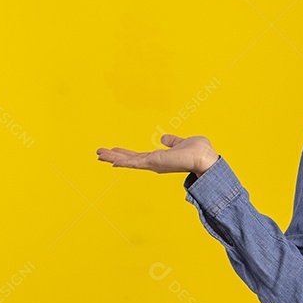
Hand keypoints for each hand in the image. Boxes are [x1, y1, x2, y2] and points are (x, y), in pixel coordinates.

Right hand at [96, 134, 218, 175]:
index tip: (114, 151)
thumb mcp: (183, 142)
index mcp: (160, 158)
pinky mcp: (153, 163)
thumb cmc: (199, 151)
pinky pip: (133, 162)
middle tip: (99, 153)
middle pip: (130, 159)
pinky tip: (111, 160)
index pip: (139, 156)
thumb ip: (173, 141)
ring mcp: (153, 164)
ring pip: (128, 161)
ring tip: (98, 154)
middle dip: (114, 156)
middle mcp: (154, 163)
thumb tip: (164, 138)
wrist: (204, 157)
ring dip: (113, 157)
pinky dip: (121, 161)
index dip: (126, 154)